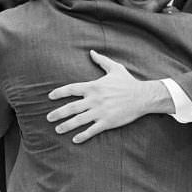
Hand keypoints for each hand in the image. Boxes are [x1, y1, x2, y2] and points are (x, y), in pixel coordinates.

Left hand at [46, 50, 168, 143]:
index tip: (50, 97)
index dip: (59, 93)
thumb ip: (101, 60)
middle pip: (71, 107)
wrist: (143, 96)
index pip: (71, 89)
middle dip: (58, 113)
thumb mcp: (115, 68)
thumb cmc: (128, 82)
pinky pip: (92, 130)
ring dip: (66, 126)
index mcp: (93, 86)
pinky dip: (83, 135)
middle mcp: (94, 99)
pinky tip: (75, 140)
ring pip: (79, 120)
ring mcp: (100, 111)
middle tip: (48, 118)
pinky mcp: (108, 122)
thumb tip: (92, 52)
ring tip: (57, 130)